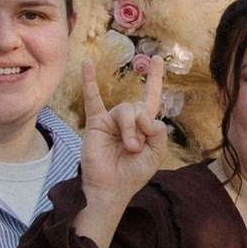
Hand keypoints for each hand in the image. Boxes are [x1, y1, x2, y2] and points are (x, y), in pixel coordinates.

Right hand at [77, 49, 166, 243]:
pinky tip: (87, 64)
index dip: (154, 78)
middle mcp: (128, 119)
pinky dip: (89, 81)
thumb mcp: (157, 154)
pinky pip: (92, 99)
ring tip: (128, 147)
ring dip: (130, 129)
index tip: (156, 59)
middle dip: (142, 128)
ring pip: (125, 109)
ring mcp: (111, 119)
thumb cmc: (134, 173)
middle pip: (140, 106)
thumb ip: (159, 133)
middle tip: (136, 148)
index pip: (151, 96)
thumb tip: (146, 116)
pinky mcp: (96, 123)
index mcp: (144, 124)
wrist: (112, 188)